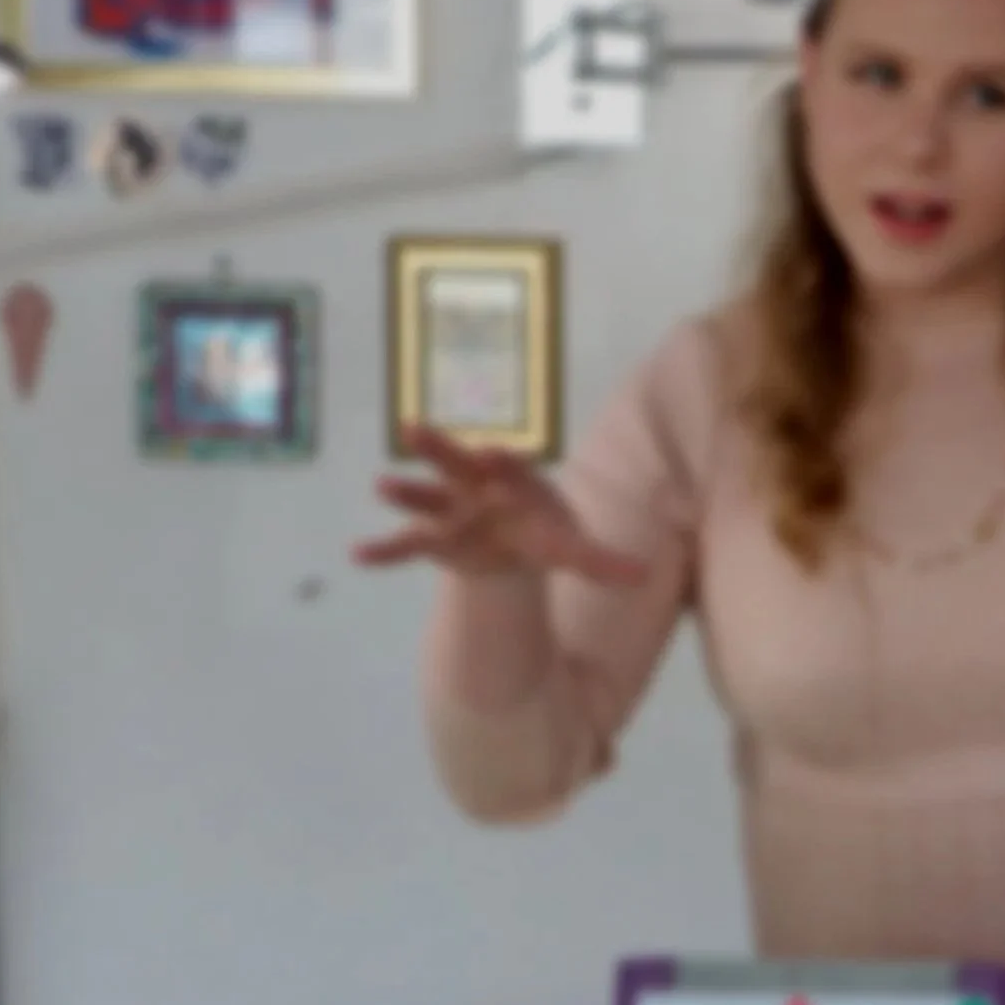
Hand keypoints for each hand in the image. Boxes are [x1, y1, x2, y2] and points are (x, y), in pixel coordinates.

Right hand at [351, 424, 647, 584]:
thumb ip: (603, 561)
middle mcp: (476, 487)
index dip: (500, 460)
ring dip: (404, 491)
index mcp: (513, 481)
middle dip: (437, 447)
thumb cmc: (544, 533)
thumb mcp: (572, 549)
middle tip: (412, 428)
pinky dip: (384, 550)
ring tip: (380, 485)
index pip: (508, 466)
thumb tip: (646, 576)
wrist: (515, 543)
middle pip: (455, 462)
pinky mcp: (433, 536)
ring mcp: (450, 509)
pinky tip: (358, 554)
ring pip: (424, 495)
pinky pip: (405, 542)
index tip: (492, 452)